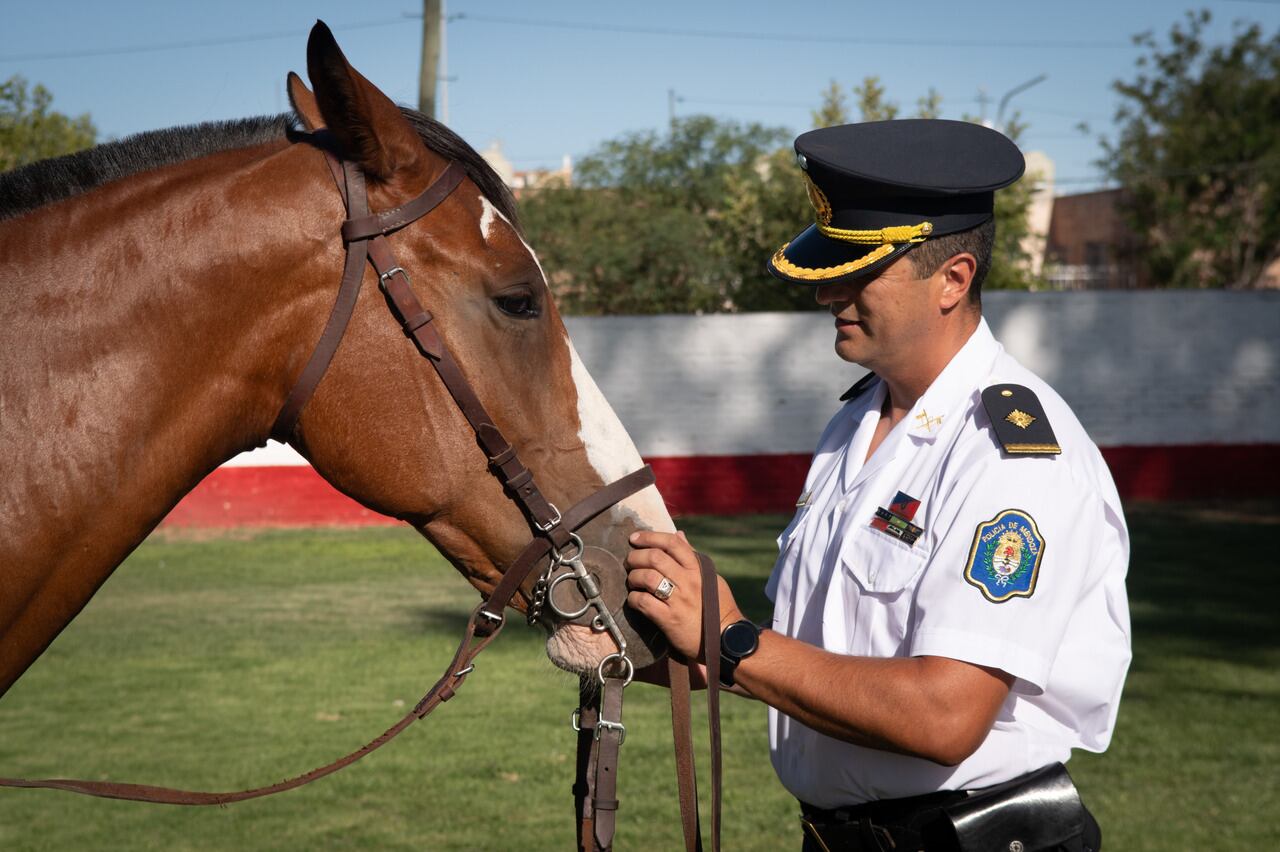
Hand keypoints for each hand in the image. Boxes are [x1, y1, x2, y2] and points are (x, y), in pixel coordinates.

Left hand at [624, 530, 743, 662]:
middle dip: (636, 556)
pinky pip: (643, 602)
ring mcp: (678, 600)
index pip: (672, 543)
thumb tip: (679, 535)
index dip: (650, 537)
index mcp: (698, 569)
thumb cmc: (719, 607)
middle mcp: (689, 581)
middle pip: (655, 557)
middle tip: (629, 561)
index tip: (635, 538)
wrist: (726, 640)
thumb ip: (693, 557)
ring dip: (633, 577)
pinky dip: (633, 598)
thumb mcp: (710, 578)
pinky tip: (634, 600)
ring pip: (647, 577)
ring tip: (632, 581)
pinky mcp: (669, 619)